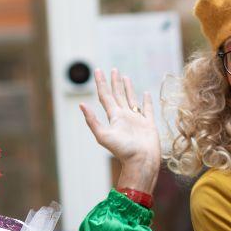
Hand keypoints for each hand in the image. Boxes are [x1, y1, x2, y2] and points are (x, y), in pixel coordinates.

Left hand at [80, 68, 161, 193]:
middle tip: (112, 69)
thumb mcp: (103, 135)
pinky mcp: (148, 124)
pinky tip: (145, 93)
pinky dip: (146, 101)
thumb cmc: (123, 150)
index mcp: (114, 117)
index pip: (105, 96)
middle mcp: (124, 116)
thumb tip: (81, 104)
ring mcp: (136, 119)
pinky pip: (147, 109)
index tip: (97, 70)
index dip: (101, 83)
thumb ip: (92, 120)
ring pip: (131, 99)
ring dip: (128, 88)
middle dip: (114, 82)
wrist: (141, 161)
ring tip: (125, 77)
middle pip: (117, 95)